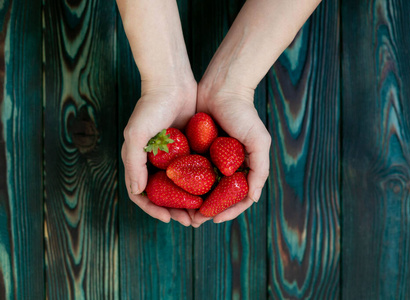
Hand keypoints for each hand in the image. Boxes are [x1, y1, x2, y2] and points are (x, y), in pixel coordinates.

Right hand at [121, 79, 196, 225]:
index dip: (153, 208)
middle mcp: (154, 162)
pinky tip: (211, 191)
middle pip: (163, 194)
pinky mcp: (187, 149)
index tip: (168, 218)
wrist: (172, 82)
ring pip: (180, 186)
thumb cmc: (150, 107)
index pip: (142, 194)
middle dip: (175, 209)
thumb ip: (134, 163)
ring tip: (202, 211)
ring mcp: (172, 156)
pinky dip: (199, 184)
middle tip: (190, 220)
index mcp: (139, 161)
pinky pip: (193, 171)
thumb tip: (138, 192)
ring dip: (188, 201)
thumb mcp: (137, 135)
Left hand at [191, 82, 270, 226]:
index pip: (236, 198)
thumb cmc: (244, 114)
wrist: (222, 88)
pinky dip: (180, 183)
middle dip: (205, 211)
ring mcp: (209, 159)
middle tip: (192, 220)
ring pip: (199, 188)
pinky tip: (171, 191)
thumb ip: (260, 169)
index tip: (214, 219)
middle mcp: (225, 167)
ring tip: (180, 211)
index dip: (227, 211)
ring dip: (190, 202)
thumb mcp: (259, 141)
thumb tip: (254, 197)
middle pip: (215, 197)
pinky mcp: (193, 150)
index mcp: (242, 168)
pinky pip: (185, 171)